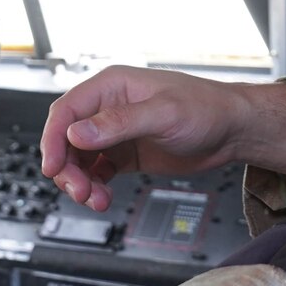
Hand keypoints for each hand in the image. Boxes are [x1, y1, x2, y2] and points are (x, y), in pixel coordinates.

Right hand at [39, 66, 285, 211]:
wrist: (233, 130)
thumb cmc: (207, 109)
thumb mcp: (164, 113)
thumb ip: (120, 122)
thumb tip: (77, 132)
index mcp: (112, 86)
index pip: (65, 111)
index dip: (52, 139)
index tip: (53, 167)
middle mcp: (108, 107)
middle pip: (66, 139)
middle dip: (67, 168)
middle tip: (80, 192)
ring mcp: (115, 132)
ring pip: (78, 159)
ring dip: (79, 181)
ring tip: (95, 199)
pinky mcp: (125, 153)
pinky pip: (96, 171)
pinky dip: (93, 186)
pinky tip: (103, 197)